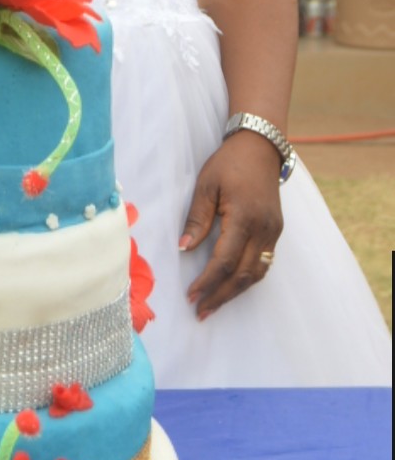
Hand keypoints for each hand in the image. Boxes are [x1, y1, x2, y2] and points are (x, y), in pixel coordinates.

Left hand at [180, 133, 283, 319]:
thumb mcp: (206, 186)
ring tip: (214, 305)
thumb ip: (197, 219)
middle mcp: (263, 230)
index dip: (207, 282)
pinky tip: (232, 286)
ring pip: (256, 273)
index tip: (191, 296)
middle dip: (221, 296)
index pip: (224, 261)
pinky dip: (248, 278)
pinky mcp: (276, 231)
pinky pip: (264, 263)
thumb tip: (184, 249)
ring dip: (235, 292)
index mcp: (244, 218)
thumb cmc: (228, 164)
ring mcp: (273, 232)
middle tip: (201, 312)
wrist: (260, 148)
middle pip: (242, 274)